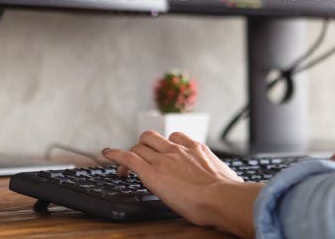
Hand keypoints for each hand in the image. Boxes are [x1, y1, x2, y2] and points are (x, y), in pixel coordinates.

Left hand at [102, 131, 260, 236]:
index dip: (167, 146)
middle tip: (142, 158)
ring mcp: (164, 158)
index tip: (164, 154)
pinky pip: (128, 157)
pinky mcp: (151, 171)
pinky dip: (115, 154)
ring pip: (140, 145)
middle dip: (145, 145)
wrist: (220, 197)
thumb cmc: (227, 195)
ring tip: (125, 166)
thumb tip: (228, 188)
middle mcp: (178, 149)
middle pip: (153, 137)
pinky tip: (106, 154)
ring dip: (132, 152)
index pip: (176, 138)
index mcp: (197, 149)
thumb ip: (219, 178)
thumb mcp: (226, 180)